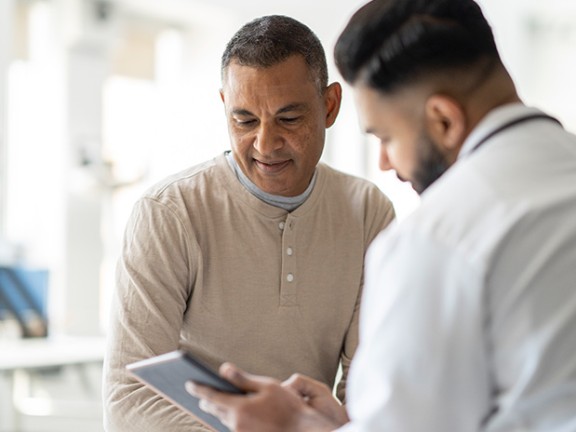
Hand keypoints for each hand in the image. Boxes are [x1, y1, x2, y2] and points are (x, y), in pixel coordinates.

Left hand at [186, 363, 344, 431]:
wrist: (302, 430)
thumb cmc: (288, 406)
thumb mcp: (267, 386)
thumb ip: (242, 379)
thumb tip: (223, 369)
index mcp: (240, 408)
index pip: (211, 396)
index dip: (198, 388)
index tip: (188, 382)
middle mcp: (236, 424)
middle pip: (213, 410)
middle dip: (206, 399)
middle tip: (198, 390)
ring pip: (222, 419)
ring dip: (218, 409)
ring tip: (213, 399)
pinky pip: (232, 426)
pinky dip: (229, 417)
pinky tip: (231, 411)